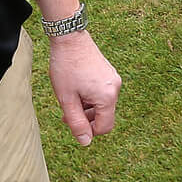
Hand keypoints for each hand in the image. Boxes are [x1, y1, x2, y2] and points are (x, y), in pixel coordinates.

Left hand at [48, 30, 121, 144]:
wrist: (69, 38)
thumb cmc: (66, 68)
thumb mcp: (67, 99)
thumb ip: (76, 123)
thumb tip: (86, 142)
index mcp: (107, 96)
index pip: (105, 127)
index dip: (89, 131)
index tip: (73, 124)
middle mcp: (115, 88)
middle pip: (104, 115)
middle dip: (86, 118)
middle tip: (66, 113)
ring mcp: (113, 79)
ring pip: (102, 104)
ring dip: (87, 107)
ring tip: (69, 99)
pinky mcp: (108, 73)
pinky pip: (102, 92)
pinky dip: (90, 96)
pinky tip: (76, 88)